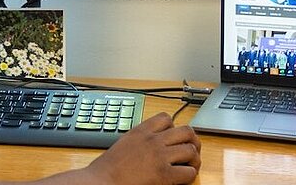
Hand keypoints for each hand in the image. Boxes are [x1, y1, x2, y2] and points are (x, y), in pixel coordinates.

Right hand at [82, 113, 200, 183]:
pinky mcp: (164, 174)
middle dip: (191, 140)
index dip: (174, 127)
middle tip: (191, 149)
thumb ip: (139, 140)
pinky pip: (188, 171)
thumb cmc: (106, 168)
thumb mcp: (123, 144)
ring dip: (194, 158)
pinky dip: (190, 174)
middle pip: (185, 131)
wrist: (101, 181)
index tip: (172, 137)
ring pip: (191, 149)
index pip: (166, 118)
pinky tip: (184, 177)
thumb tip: (151, 145)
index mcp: (141, 131)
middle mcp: (153, 140)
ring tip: (190, 165)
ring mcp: (159, 156)